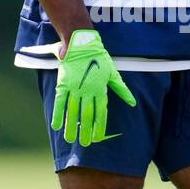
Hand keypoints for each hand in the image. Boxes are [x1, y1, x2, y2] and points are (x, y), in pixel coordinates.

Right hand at [51, 30, 136, 146]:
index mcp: (100, 89)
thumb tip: (132, 103)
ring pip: (73, 111)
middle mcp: (88, 90)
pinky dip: (58, 114)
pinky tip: (57, 126)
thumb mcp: (113, 73)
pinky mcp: (63, 84)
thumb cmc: (99, 58)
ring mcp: (75, 88)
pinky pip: (60, 102)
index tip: (97, 138)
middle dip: (85, 131)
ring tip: (71, 139)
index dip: (99, 126)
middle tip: (84, 144)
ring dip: (71, 127)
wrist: (81, 44)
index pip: (100, 112)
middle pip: (87, 115)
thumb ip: (122, 89)